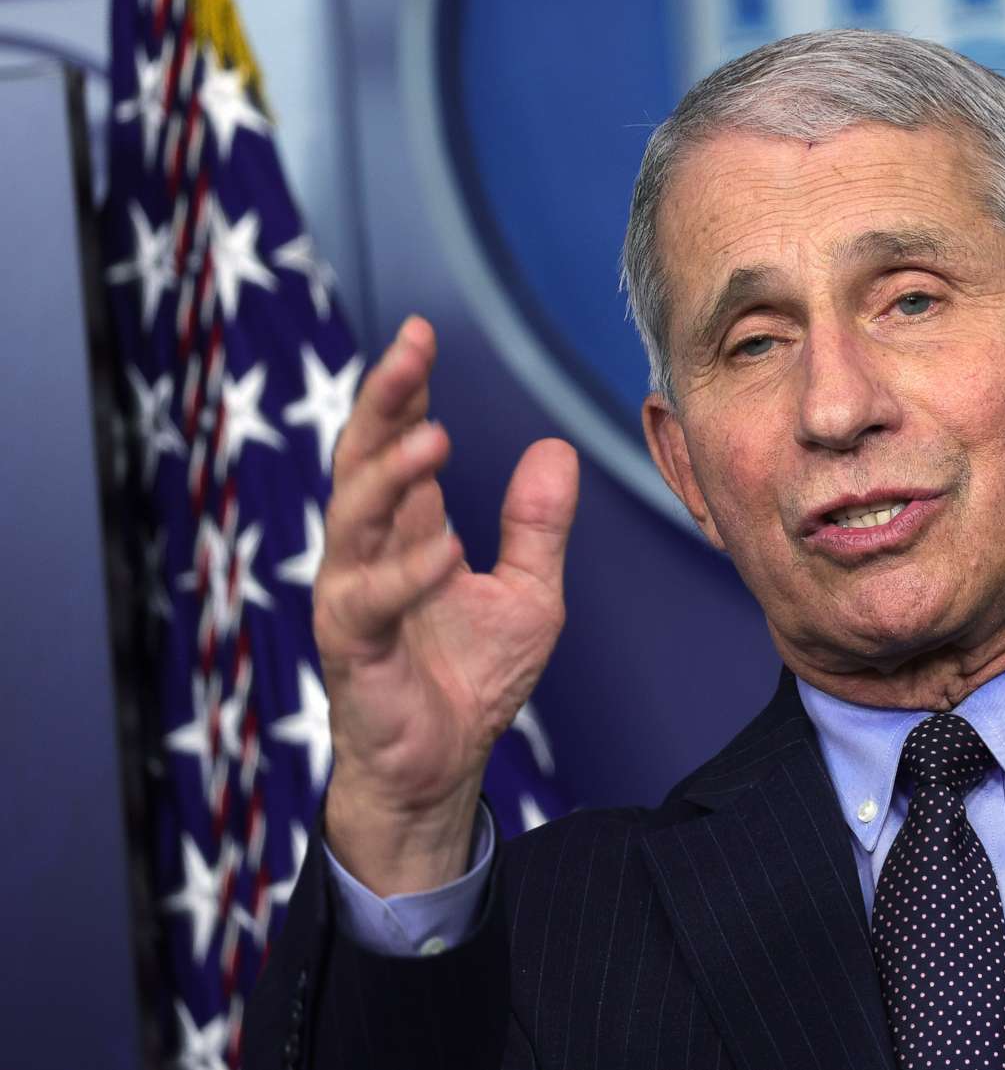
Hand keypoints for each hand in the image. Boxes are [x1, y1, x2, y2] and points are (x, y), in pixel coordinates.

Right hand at [313, 317, 578, 893]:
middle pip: (364, 461)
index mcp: (409, 530)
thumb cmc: (471, 680)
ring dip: (390, 478)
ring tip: (430, 438)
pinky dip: (405, 574)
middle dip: (384, 405)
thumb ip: (537, 525)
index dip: (406, 390)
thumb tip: (555, 449)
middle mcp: (370, 553)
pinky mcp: (352, 649)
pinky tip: (442, 550)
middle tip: (410, 353)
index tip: (421, 334)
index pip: (398, 443)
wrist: (441, 768)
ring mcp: (354, 597)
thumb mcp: (528, 593)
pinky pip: (372, 603)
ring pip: (354, 520)